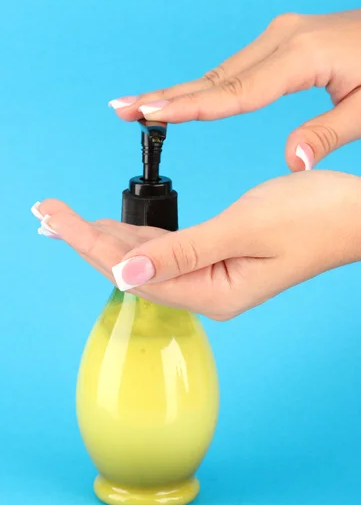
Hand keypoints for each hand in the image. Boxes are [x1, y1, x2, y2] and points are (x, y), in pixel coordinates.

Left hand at [32, 171, 360, 320]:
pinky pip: (169, 252)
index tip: (52, 217)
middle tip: (48, 213)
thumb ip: (182, 254)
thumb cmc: (313, 219)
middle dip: (86, 239)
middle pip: (132, 268)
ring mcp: (214, 277)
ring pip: (147, 260)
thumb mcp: (243, 229)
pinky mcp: (221, 260)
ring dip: (108, 238)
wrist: (355, 216)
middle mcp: (208, 290)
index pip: (131, 272)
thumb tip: (124, 275)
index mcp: (212, 292)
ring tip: (69, 218)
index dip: (86, 243)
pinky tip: (117, 231)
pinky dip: (139, 239)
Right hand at [109, 10, 360, 171]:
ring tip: (138, 106)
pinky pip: (233, 69)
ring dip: (177, 91)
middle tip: (122, 108)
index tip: (152, 115)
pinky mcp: (281, 42)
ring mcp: (279, 38)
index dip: (191, 107)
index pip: (235, 91)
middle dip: (166, 96)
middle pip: (214, 78)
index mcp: (301, 56)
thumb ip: (328, 134)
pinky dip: (203, 86)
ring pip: (218, 72)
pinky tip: (182, 97)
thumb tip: (291, 161)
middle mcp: (282, 40)